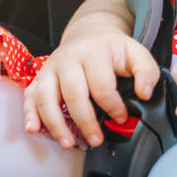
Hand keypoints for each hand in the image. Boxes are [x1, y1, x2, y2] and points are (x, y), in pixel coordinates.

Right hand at [22, 14, 158, 149]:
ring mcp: (51, 68)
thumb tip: (145, 93)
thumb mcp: (135, 52)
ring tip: (68, 143)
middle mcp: (68, 59)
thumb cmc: (112, 49)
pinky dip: (30, 114)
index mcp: (94, 52)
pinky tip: (34, 129)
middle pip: (73, 94)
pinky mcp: (40, 77)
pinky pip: (30, 96)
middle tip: (96, 140)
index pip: (102, 85)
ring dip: (55, 124)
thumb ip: (147, 71)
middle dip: (84, 122)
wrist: (89, 33)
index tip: (121, 118)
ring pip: (46, 97)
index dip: (113, 106)